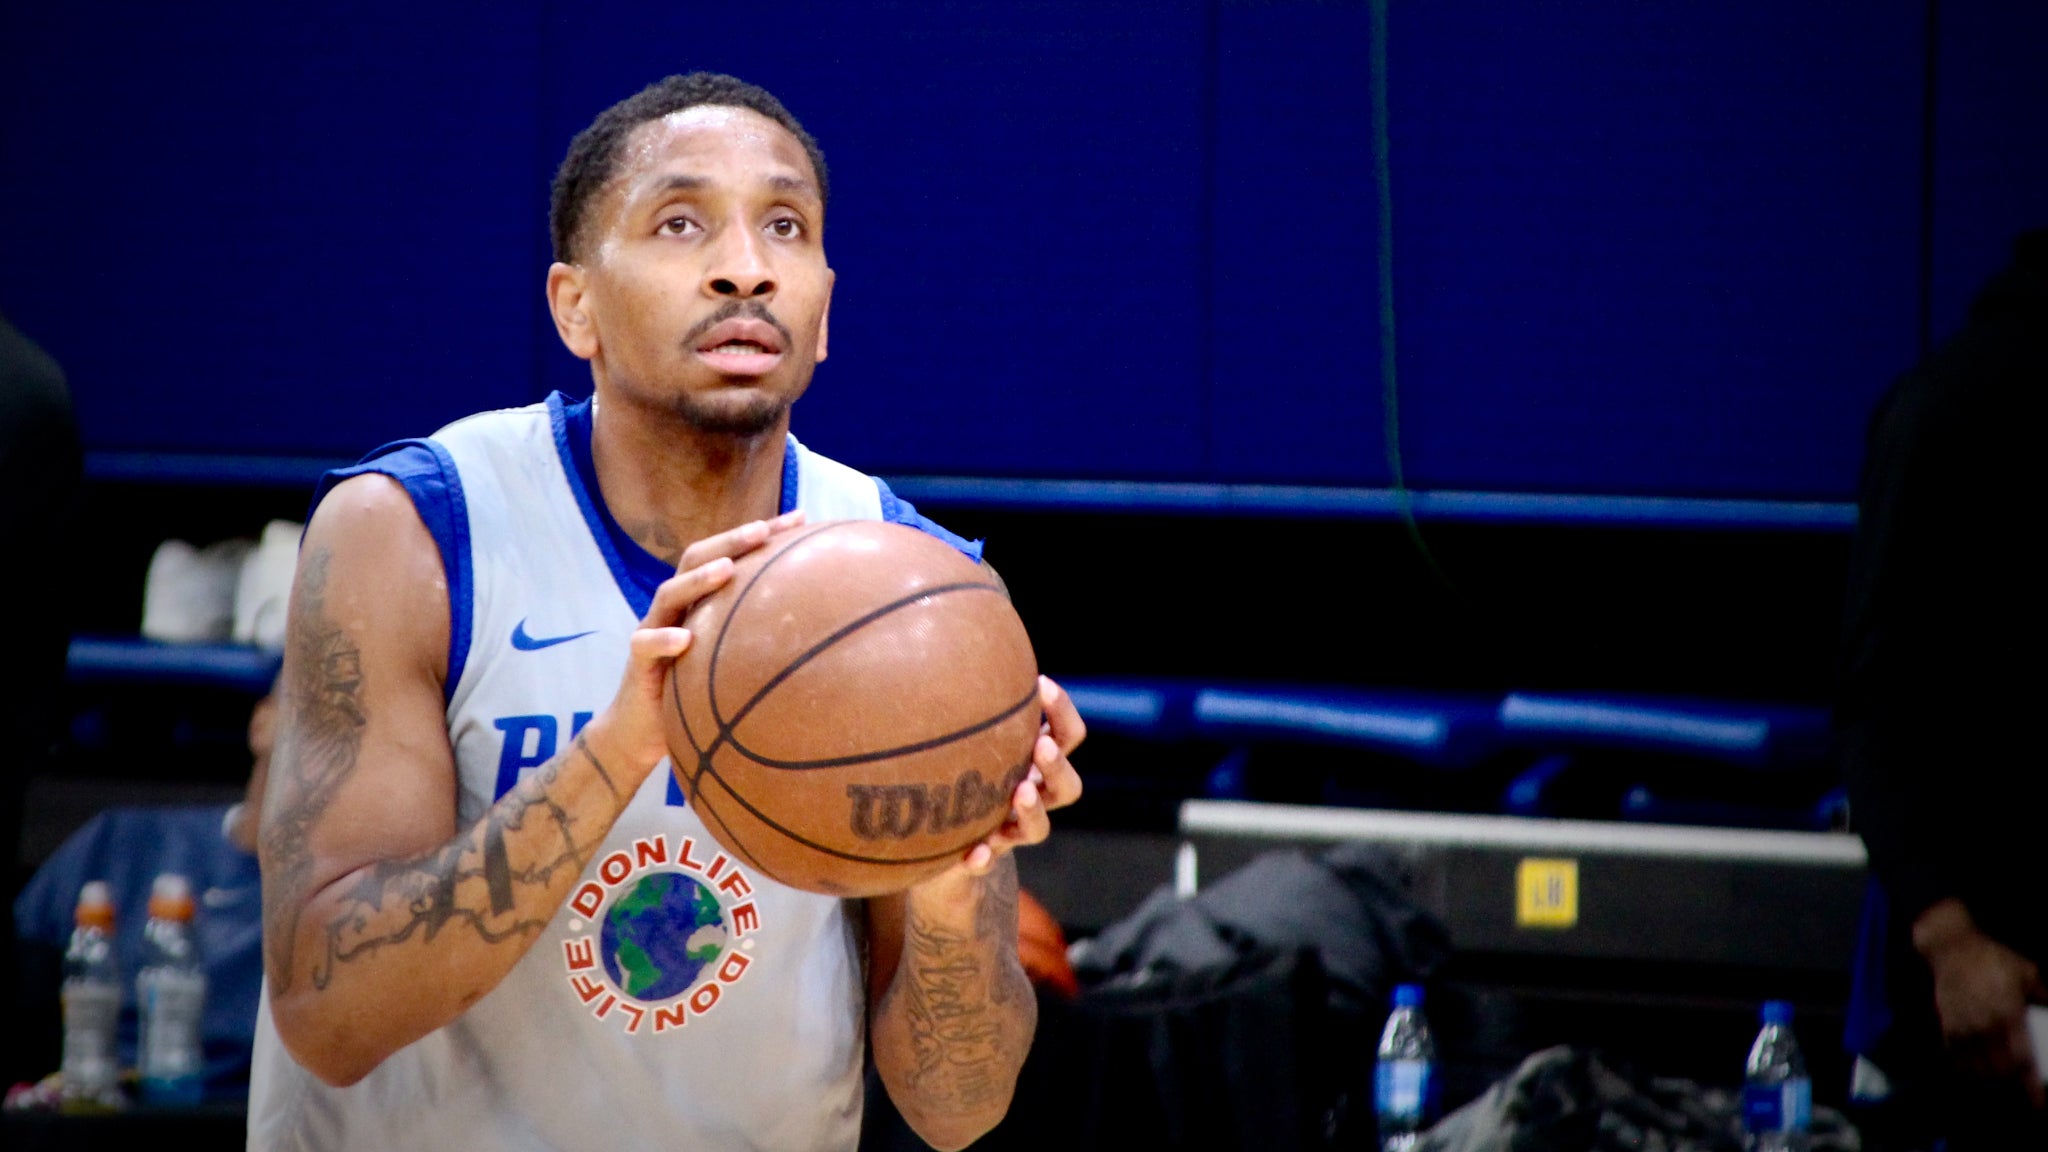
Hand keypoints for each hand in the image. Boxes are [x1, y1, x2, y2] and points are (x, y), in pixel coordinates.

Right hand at [583, 510, 805, 770]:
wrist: (642, 731)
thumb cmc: (696, 692)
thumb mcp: (734, 661)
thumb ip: (764, 639)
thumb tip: (829, 632)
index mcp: (701, 601)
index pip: (730, 555)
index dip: (762, 534)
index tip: (801, 519)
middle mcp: (677, 608)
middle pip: (696, 559)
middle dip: (730, 540)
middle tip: (762, 530)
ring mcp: (653, 630)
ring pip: (669, 594)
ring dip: (698, 580)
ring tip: (726, 569)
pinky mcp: (638, 663)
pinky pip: (645, 645)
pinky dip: (663, 639)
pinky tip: (683, 639)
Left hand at [957, 674, 1085, 875]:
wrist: (941, 841)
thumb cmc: (959, 766)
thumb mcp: (966, 729)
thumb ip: (972, 688)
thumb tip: (965, 608)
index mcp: (1037, 760)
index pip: (1069, 736)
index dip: (1062, 712)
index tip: (1040, 685)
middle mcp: (1034, 794)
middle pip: (1069, 787)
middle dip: (1057, 765)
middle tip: (1039, 746)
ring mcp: (1013, 829)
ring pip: (1040, 827)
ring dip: (1033, 811)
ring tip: (1016, 794)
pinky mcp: (984, 855)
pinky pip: (987, 863)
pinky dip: (982, 858)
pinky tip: (970, 853)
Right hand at [1917, 900, 2047, 1106]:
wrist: (1952, 949)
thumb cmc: (1993, 958)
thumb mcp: (2027, 973)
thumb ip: (2042, 996)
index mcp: (2008, 1014)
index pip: (2022, 1060)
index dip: (2029, 1085)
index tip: (2037, 1102)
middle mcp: (1984, 1026)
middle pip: (1999, 1071)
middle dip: (2012, 1087)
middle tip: (2023, 1094)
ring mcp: (1963, 1027)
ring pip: (1977, 1069)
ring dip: (1991, 1081)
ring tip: (2002, 1086)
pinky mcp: (1948, 1026)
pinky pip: (1957, 1059)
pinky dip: (1968, 1070)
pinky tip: (1978, 1073)